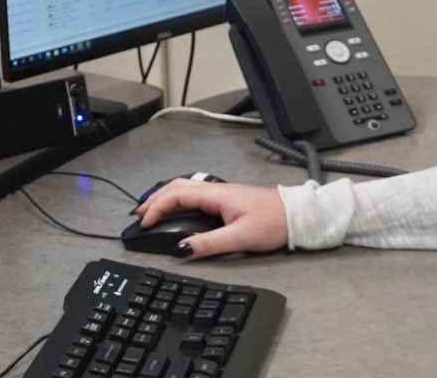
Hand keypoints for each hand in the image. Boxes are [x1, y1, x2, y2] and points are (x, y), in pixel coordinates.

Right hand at [134, 180, 288, 258]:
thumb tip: (181, 249)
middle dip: (154, 199)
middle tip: (138, 215)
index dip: (156, 207)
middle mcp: (218, 190)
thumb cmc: (274, 223)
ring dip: (165, 197)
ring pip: (186, 189)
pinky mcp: (228, 200)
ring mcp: (223, 194)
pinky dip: (179, 200)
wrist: (298, 215)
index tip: (144, 223)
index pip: (177, 194)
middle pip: (177, 187)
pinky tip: (177, 210)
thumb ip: (209, 244)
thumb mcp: (240, 238)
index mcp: (218, 195)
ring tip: (150, 211)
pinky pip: (196, 196)